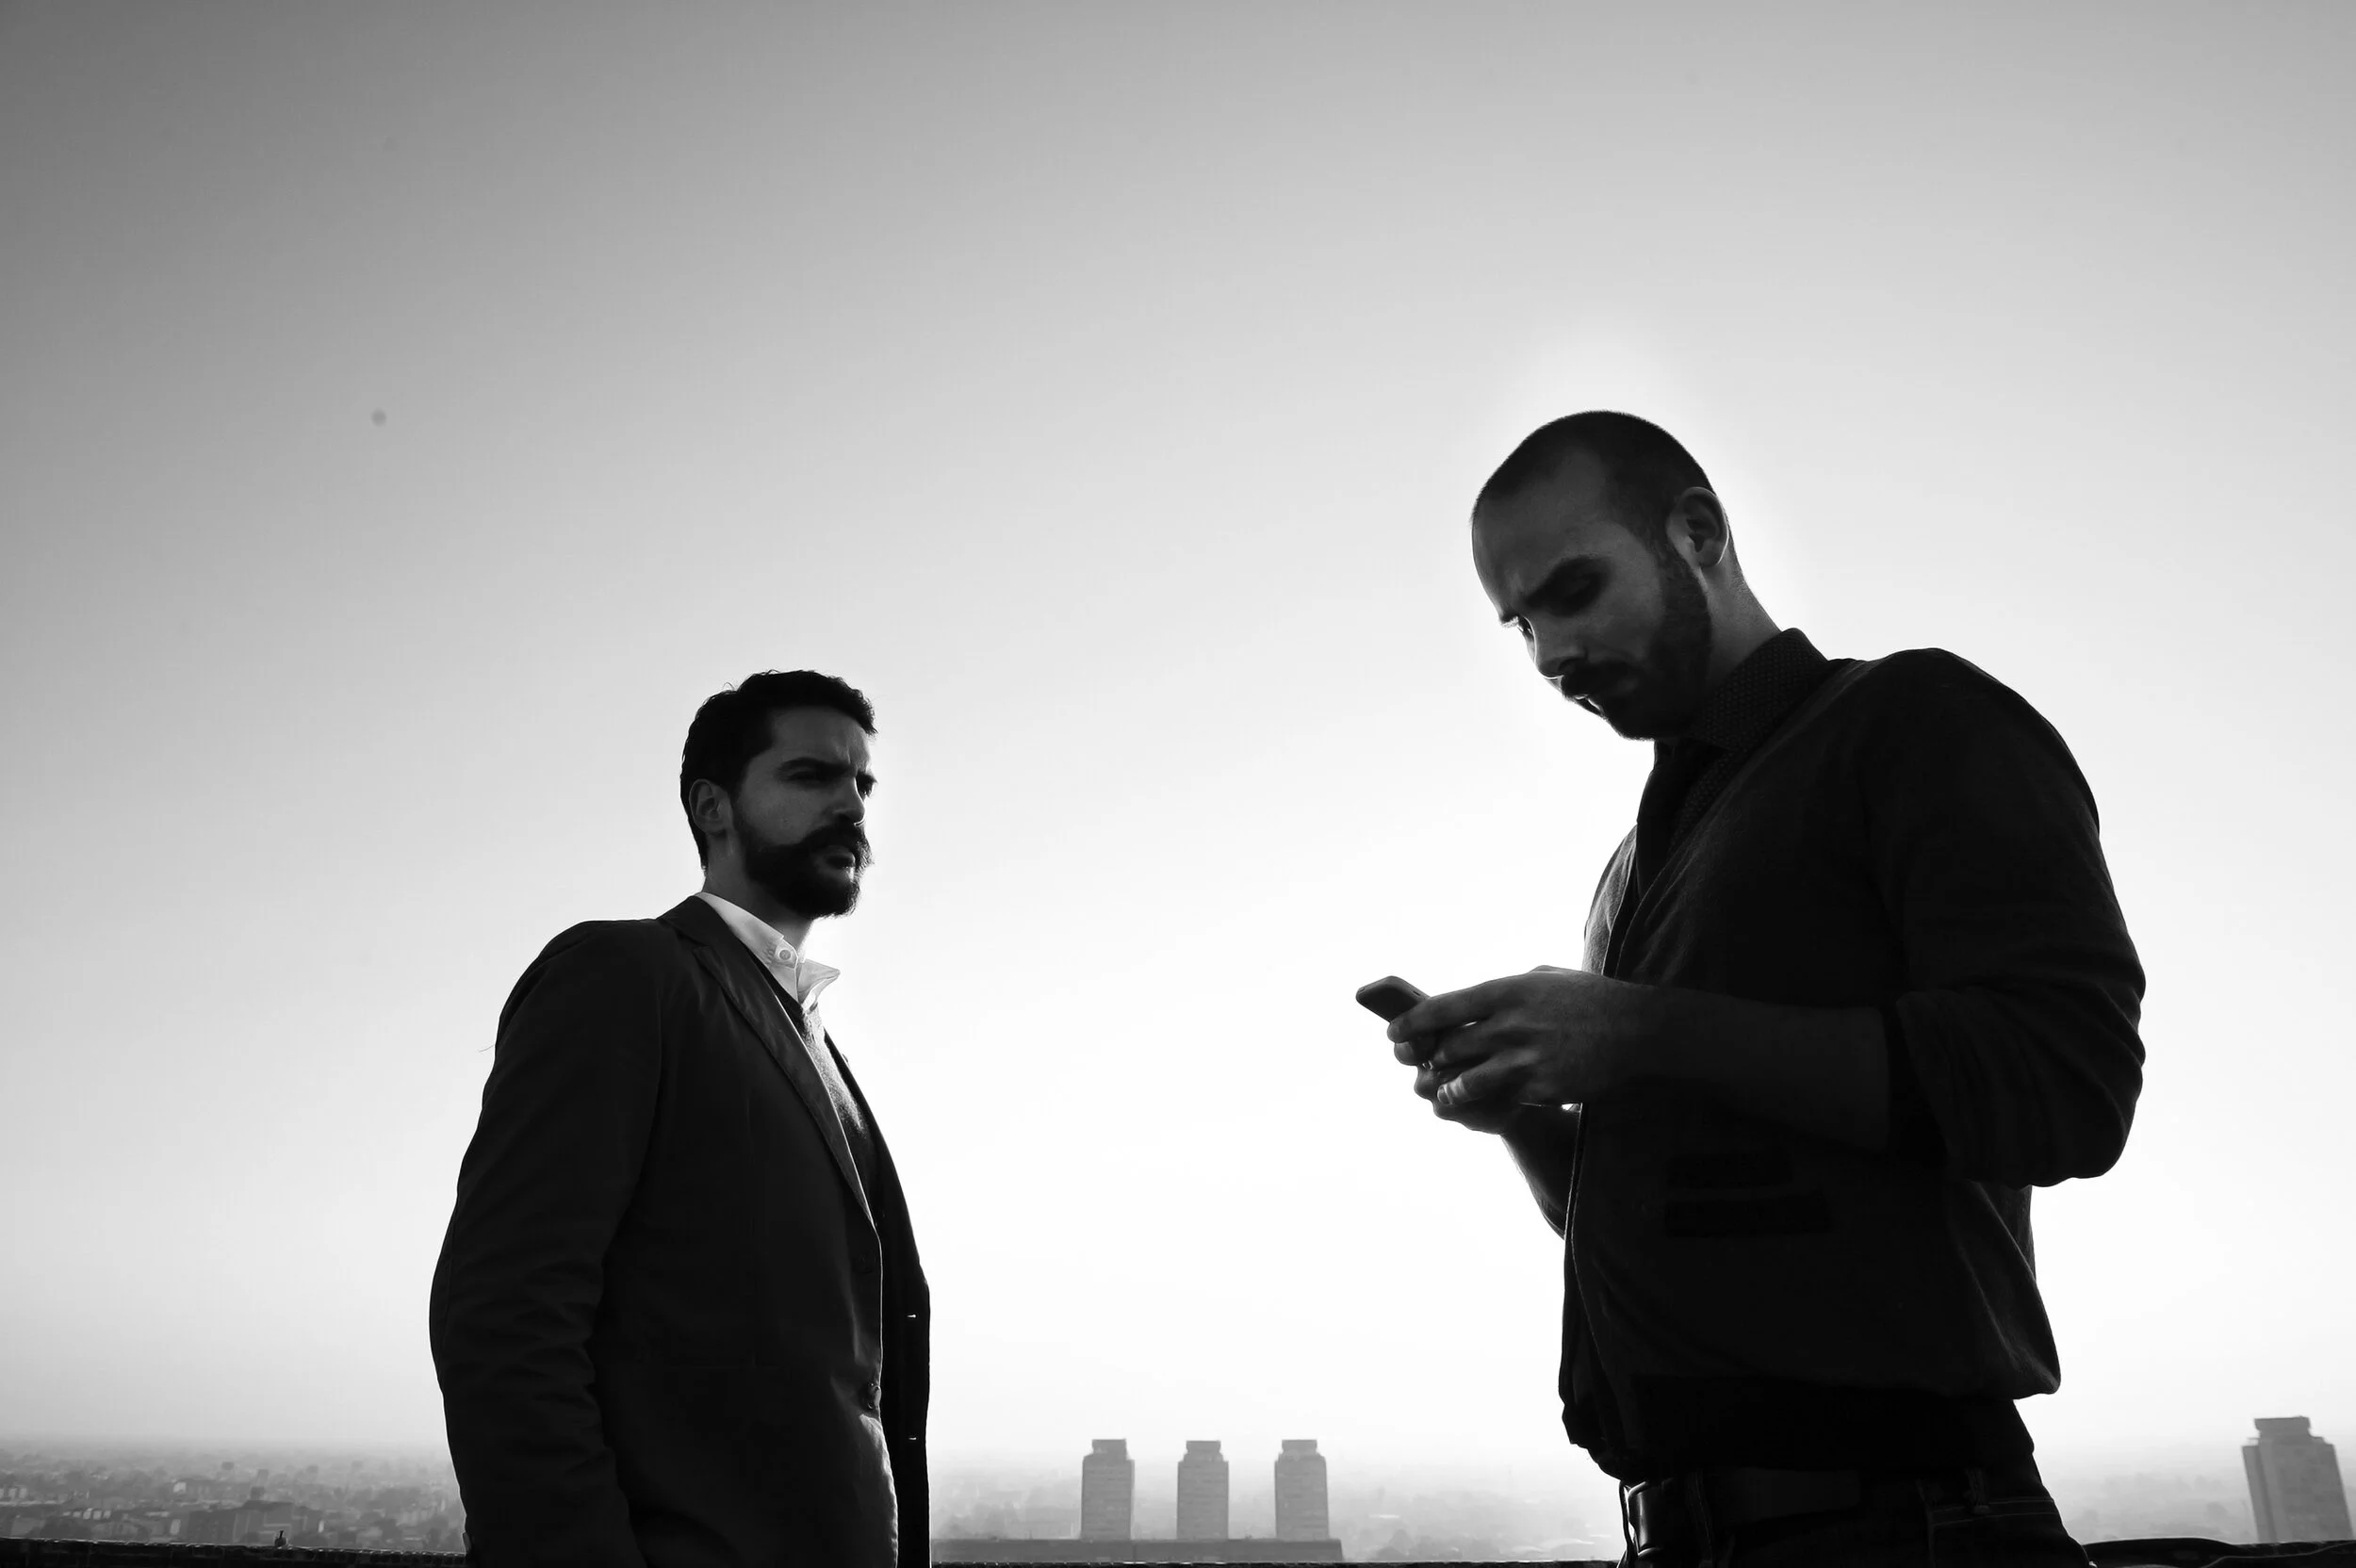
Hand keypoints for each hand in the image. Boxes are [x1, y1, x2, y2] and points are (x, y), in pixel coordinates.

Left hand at [1389, 966, 1652, 1122]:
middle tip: (1424, 1068)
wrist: (1638, 1029)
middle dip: (1431, 1061)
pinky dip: (1489, 1103)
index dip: (1412, 1024)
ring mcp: (1525, 1059)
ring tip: (1445, 1094)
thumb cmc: (1589, 999)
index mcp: (1506, 991)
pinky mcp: (1540, 1088)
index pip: (1442, 1008)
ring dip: (1450, 1090)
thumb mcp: (1544, 978)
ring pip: (1465, 1082)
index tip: (1395, 1034)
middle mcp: (1509, 1024)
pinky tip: (1488, 1103)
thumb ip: (1506, 990)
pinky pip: (1501, 1100)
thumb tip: (1472, 1002)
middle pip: (1448, 1048)